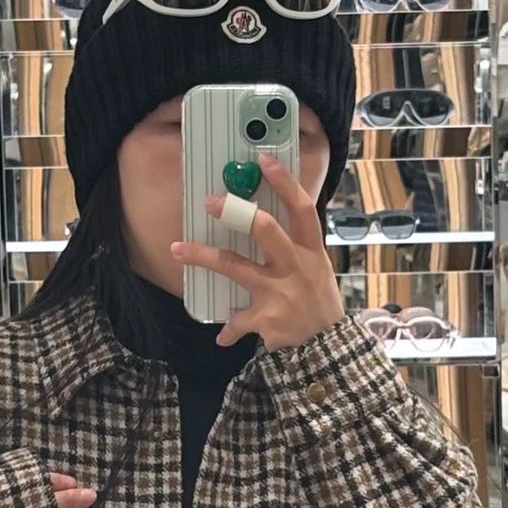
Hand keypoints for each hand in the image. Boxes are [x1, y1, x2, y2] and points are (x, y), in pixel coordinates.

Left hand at [169, 152, 346, 351]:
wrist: (328, 347)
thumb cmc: (318, 302)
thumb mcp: (316, 269)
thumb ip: (294, 247)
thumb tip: (262, 221)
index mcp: (311, 250)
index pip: (301, 209)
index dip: (284, 182)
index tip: (264, 160)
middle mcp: (296, 266)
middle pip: (266, 230)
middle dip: (236, 212)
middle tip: (211, 202)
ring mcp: (280, 292)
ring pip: (236, 267)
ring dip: (204, 256)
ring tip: (178, 249)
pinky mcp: (267, 319)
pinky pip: (239, 321)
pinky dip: (229, 330)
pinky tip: (222, 337)